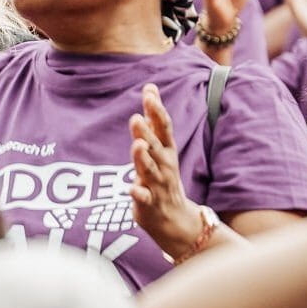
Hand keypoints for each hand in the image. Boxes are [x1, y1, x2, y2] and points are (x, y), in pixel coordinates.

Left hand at [129, 84, 205, 259]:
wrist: (174, 219)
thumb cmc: (162, 178)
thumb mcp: (160, 148)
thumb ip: (153, 120)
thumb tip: (150, 89)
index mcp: (166, 151)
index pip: (163, 127)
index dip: (157, 110)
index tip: (149, 92)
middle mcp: (165, 165)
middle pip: (156, 146)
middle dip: (148, 132)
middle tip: (137, 117)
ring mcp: (158, 185)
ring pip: (150, 170)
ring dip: (144, 158)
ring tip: (137, 145)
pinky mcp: (150, 204)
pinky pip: (144, 198)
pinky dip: (139, 193)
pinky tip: (132, 189)